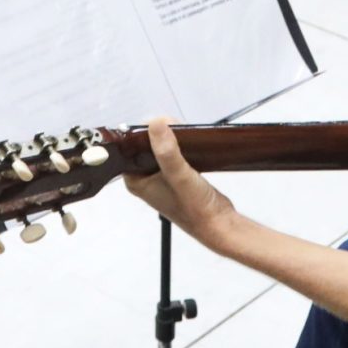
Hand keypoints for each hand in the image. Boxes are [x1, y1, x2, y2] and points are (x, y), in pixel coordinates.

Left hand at [122, 117, 239, 245]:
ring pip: (160, 148)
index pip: (129, 148)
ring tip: (183, 131)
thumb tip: (156, 123)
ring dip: (171, 137)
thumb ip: (166, 151)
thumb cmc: (195, 208)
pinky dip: (180, 145)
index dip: (141, 131)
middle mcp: (145, 179)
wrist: (219, 224)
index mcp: (136, 181)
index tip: (159, 122)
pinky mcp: (177, 177)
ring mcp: (161, 178)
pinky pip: (173, 154)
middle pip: (145, 145)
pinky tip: (189, 141)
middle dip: (159, 132)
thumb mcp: (179, 176)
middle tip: (174, 125)